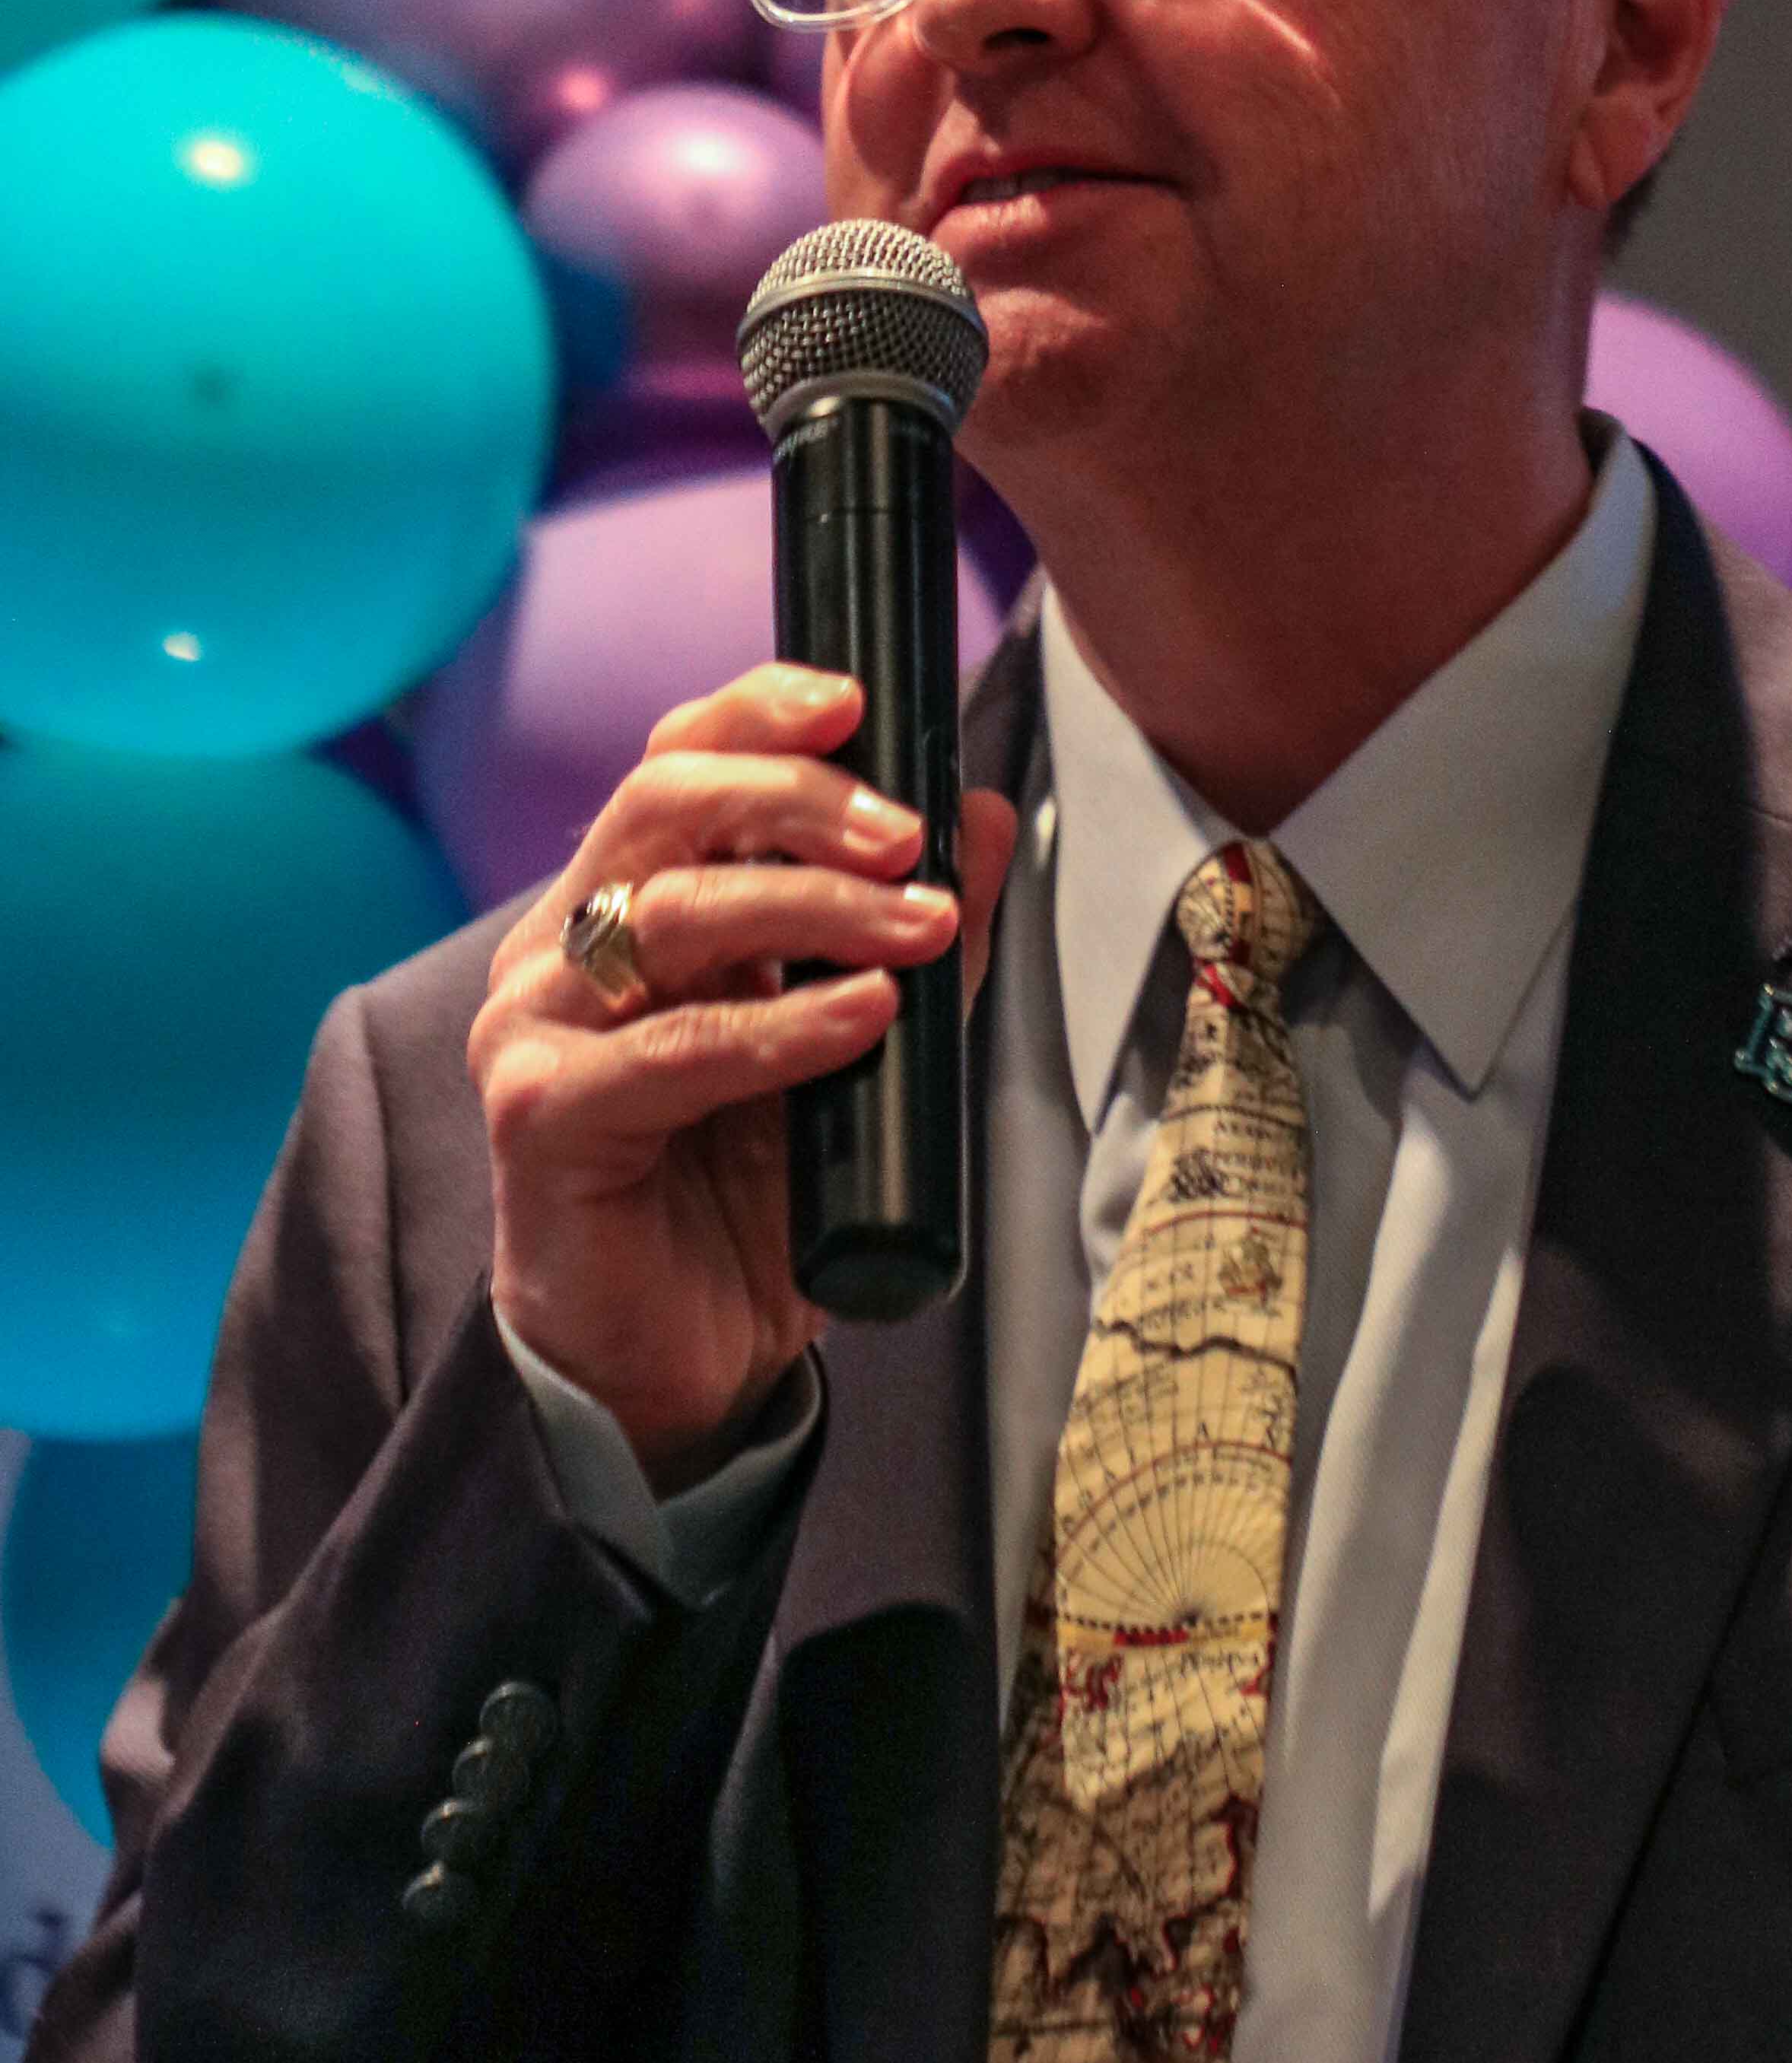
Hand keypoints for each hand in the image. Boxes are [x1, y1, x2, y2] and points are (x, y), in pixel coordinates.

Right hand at [467, 663, 1017, 1490]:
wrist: (679, 1361)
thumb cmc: (751, 1194)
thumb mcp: (856, 1042)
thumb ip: (914, 931)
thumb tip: (983, 814)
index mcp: (622, 905)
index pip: (672, 762)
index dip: (755, 714)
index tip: (857, 701)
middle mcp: (562, 945)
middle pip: (663, 808)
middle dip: (798, 801)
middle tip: (907, 831)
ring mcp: (536, 1027)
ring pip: (672, 915)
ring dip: (814, 908)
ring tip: (919, 927)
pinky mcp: (540, 1116)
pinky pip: (673, 1050)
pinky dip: (782, 1026)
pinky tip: (865, 1014)